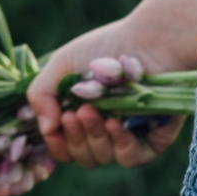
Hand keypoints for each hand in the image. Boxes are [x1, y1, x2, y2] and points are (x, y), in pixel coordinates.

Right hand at [26, 20, 191, 169]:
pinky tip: (113, 124)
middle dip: (75, 138)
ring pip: (104, 157)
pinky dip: (119, 144)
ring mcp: (130, 135)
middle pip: (83, 156)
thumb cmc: (106, 46)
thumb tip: (44, 129)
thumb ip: (42, 93)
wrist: (149, 38)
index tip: (54, 127)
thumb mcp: (62, 65)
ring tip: (91, 111)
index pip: (65, 148)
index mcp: (84, 116)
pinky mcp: (154, 138)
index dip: (57, 144)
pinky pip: (131, 157)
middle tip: (76, 113)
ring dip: (93, 137)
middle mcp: (106, 129)